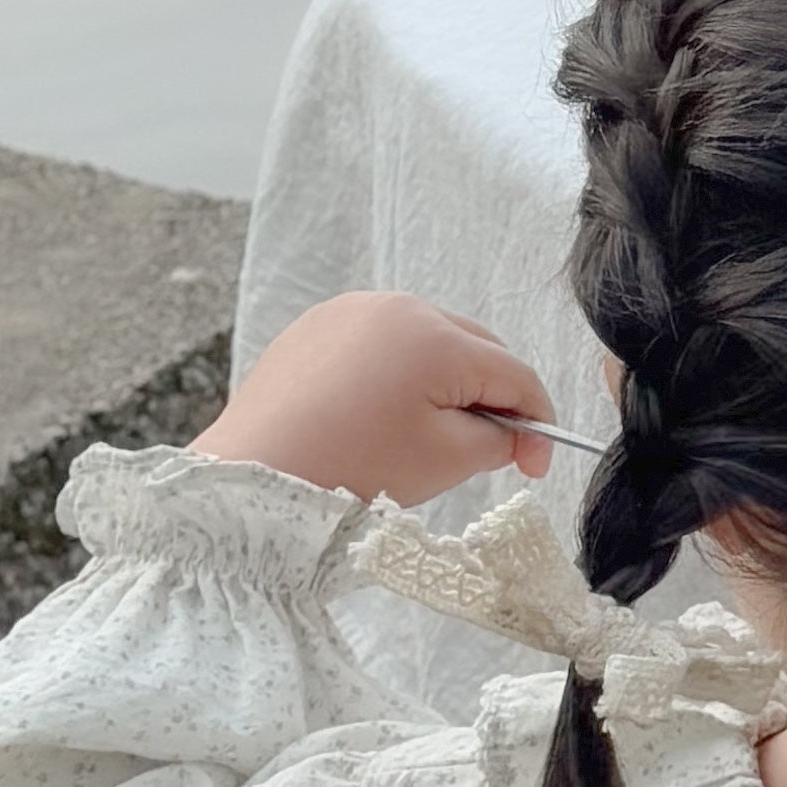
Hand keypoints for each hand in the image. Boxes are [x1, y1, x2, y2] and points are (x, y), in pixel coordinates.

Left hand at [196, 292, 559, 510]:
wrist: (251, 479)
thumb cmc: (348, 470)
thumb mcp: (444, 461)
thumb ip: (498, 439)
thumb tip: (514, 431)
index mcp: (436, 336)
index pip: (514, 373)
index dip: (535, 422)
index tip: (534, 465)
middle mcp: (396, 307)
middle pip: (475, 347)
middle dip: (489, 396)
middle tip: (488, 450)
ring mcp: (351, 310)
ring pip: (427, 341)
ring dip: (442, 380)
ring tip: (426, 433)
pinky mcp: (317, 326)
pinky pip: (378, 342)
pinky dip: (394, 373)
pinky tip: (379, 416)